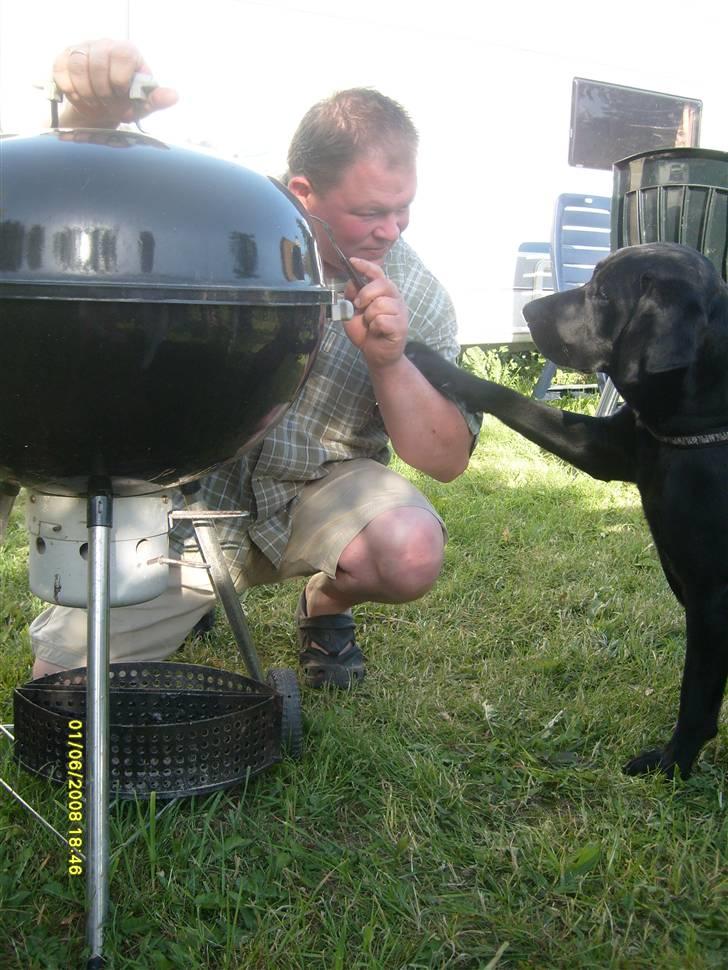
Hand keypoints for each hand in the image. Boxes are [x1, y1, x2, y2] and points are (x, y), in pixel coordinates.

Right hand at [52, 39, 177, 127]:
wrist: (101, 108)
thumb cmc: (125, 103)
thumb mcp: (143, 104)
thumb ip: (156, 100)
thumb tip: (173, 96)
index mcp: (127, 52)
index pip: (122, 54)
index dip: (120, 79)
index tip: (122, 95)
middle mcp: (103, 45)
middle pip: (97, 61)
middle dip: (103, 91)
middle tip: (108, 105)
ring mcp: (82, 50)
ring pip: (77, 65)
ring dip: (86, 92)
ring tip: (95, 103)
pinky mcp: (63, 58)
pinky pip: (61, 70)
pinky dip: (71, 90)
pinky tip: (81, 98)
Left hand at [343, 258, 408, 369]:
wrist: (376, 355)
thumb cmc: (366, 332)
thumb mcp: (352, 313)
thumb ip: (351, 297)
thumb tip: (351, 283)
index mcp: (383, 292)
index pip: (377, 272)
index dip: (365, 266)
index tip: (352, 262)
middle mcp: (394, 298)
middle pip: (381, 284)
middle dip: (365, 295)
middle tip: (359, 307)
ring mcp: (400, 311)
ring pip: (380, 304)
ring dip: (369, 317)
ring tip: (371, 325)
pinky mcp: (400, 326)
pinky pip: (382, 320)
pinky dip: (374, 328)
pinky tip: (377, 332)